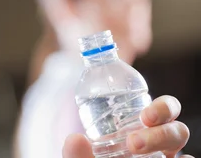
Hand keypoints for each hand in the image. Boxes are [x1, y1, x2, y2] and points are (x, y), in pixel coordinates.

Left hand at [62, 95, 190, 157]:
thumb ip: (76, 155)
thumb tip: (75, 139)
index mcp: (141, 133)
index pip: (162, 112)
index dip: (162, 108)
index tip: (145, 115)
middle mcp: (161, 148)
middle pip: (177, 131)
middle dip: (161, 134)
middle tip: (134, 144)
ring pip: (186, 152)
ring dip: (165, 146)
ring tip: (136, 152)